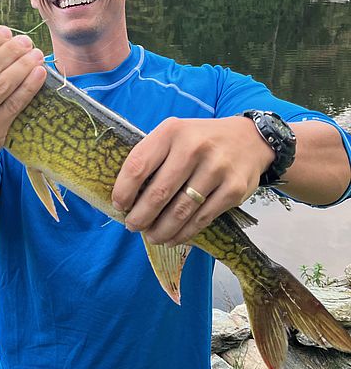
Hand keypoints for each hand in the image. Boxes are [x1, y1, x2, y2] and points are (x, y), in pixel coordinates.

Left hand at [111, 116, 274, 244]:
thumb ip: (153, 157)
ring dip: (161, 230)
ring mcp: (216, 168)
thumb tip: (127, 196)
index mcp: (172, 131)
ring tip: (151, 236)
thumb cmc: (200, 140)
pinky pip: (202, 218)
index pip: (138, 165)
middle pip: (158, 193)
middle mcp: (194, 147)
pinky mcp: (234, 189)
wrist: (249, 139)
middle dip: (140, 216)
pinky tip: (173, 237)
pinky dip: (184, 233)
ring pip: (180, 210)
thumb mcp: (175, 135)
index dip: (124, 190)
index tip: (119, 205)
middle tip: (132, 226)